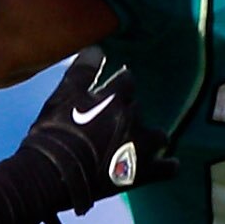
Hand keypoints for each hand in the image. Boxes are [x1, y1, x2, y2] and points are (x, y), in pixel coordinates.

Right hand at [19, 48, 176, 223]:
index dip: (120, 85)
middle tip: (116, 121)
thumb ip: (82, 72)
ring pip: (158, 137)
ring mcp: (139, 148)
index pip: (126, 81)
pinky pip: (166, 169)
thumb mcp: (62, 96)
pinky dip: (168, 166)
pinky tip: (171, 165)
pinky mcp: (141, 174)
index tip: (115, 88)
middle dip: (130, 113)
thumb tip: (97, 48)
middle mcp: (132, 119)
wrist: (53, 173)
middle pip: (138, 110)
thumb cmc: (54, 133)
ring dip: (152, 137)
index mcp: (115, 98)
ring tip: (144, 142)